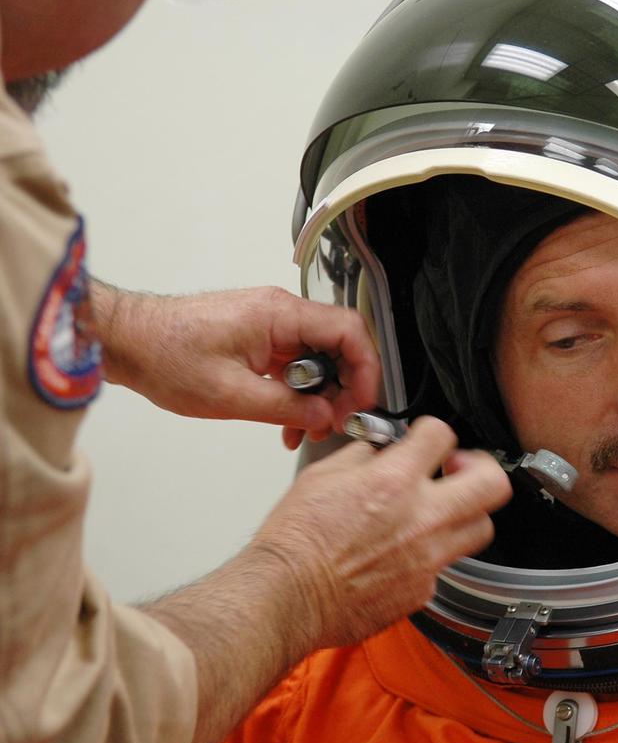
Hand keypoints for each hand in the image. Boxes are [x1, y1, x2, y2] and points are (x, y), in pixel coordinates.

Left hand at [91, 282, 378, 445]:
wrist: (126, 342)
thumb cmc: (165, 355)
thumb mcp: (231, 394)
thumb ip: (287, 408)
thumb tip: (326, 418)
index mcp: (280, 314)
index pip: (349, 331)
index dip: (366, 370)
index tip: (362, 403)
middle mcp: (280, 313)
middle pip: (339, 347)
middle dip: (344, 389)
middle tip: (335, 423)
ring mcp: (270, 326)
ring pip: (319, 361)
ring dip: (320, 397)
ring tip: (307, 429)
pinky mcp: (259, 339)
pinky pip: (296, 366)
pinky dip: (298, 394)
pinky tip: (286, 422)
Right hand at [249, 416, 512, 648]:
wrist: (287, 596)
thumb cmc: (296, 541)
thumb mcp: (322, 476)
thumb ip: (364, 457)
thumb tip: (380, 452)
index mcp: (395, 481)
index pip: (443, 435)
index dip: (435, 431)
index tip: (428, 438)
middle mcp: (422, 518)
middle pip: (493, 484)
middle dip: (482, 469)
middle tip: (459, 470)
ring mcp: (428, 558)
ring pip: (481, 529)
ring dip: (466, 514)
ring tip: (441, 512)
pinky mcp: (423, 591)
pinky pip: (446, 565)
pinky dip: (433, 554)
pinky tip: (408, 552)